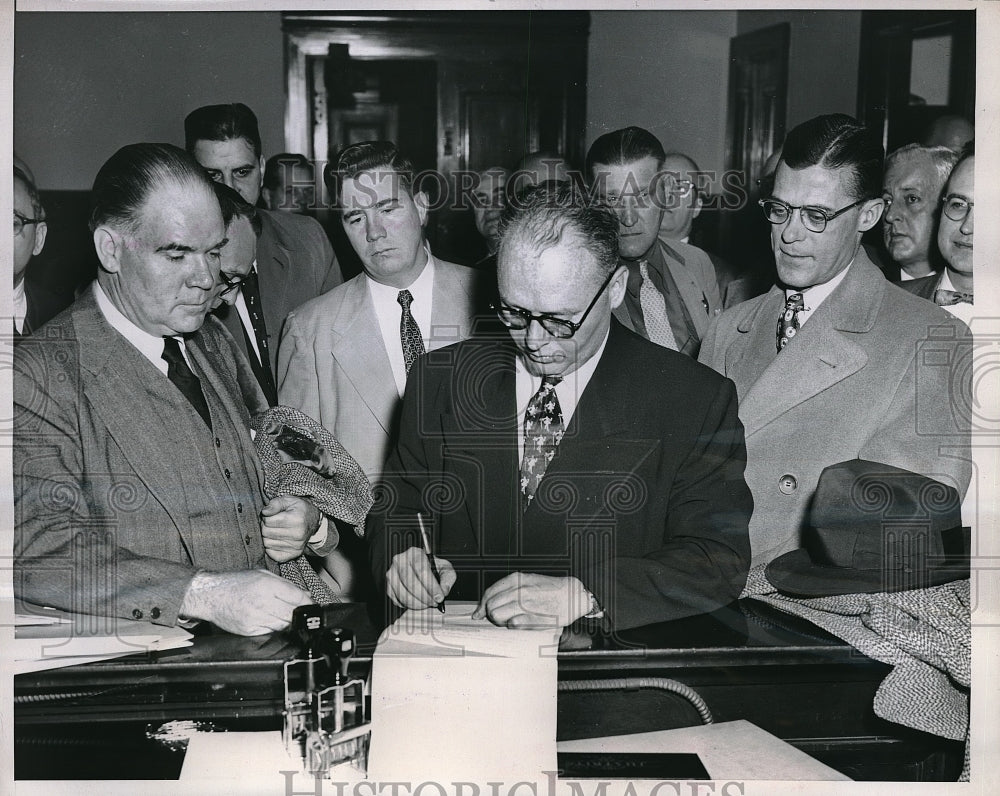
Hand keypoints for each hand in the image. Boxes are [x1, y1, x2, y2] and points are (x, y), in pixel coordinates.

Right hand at [179, 570, 310, 635]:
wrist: (210, 596)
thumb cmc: (236, 583)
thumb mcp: (263, 575)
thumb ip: (286, 585)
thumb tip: (307, 596)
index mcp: (267, 585)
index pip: (297, 597)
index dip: (307, 603)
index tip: (311, 605)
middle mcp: (262, 602)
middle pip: (292, 614)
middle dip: (298, 614)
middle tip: (298, 611)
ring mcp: (255, 619)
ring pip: (283, 626)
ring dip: (287, 622)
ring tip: (280, 613)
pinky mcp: (249, 631)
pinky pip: (270, 632)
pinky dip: (273, 628)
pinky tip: (268, 619)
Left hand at [260, 495, 321, 562]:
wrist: (313, 521)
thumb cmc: (298, 509)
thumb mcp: (288, 500)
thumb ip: (275, 504)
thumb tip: (264, 512)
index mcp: (296, 520)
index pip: (268, 521)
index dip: (266, 517)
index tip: (272, 515)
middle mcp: (298, 535)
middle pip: (266, 532)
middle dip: (265, 526)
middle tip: (272, 523)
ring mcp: (296, 546)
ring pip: (267, 543)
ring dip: (268, 537)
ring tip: (275, 530)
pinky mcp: (294, 554)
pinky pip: (272, 554)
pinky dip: (270, 547)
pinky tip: (277, 540)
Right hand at [386, 546, 455, 608]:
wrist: (419, 568)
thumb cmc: (431, 567)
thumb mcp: (444, 568)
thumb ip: (447, 578)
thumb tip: (443, 591)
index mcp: (415, 553)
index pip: (422, 571)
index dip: (431, 586)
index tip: (439, 596)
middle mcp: (401, 561)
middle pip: (410, 582)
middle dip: (425, 597)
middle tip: (434, 602)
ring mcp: (392, 573)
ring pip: (402, 593)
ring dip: (417, 603)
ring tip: (427, 604)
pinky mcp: (388, 586)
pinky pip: (396, 600)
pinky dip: (408, 605)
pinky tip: (417, 603)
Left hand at [472, 573, 590, 627]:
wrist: (572, 595)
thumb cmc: (551, 589)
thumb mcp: (529, 581)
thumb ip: (510, 589)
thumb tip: (491, 602)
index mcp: (516, 580)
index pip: (490, 593)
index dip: (482, 606)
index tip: (479, 613)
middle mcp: (518, 591)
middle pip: (491, 606)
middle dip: (492, 614)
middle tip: (500, 617)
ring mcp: (524, 605)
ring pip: (497, 616)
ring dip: (501, 621)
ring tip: (512, 620)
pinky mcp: (532, 618)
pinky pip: (511, 625)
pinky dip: (513, 626)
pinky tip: (521, 623)